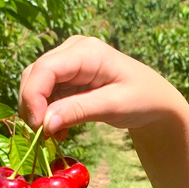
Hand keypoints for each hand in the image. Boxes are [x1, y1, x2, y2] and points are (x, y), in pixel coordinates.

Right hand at [18, 35, 185, 136]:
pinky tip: (60, 130)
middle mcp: (73, 51)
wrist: (156, 101)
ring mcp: (68, 62)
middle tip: (42, 136)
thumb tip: (44, 123)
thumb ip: (79, 110)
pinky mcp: (67, 77)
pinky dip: (46, 113)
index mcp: (87, 51)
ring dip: (39, 112)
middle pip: (34, 75)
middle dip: (32, 106)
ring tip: (56, 135)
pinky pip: (45, 94)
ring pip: (35, 85)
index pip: (45, 69)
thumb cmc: (143, 99)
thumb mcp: (114, 106)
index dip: (33, 96)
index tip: (37, 126)